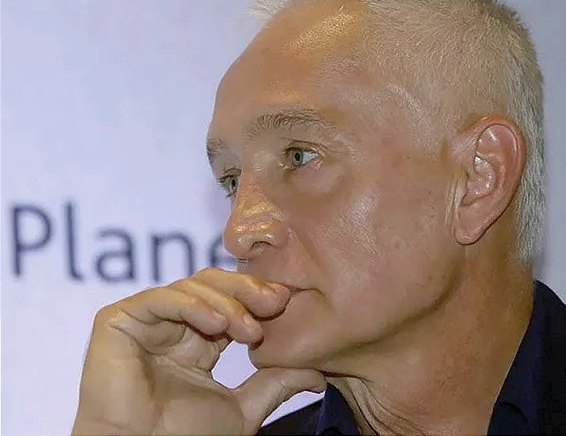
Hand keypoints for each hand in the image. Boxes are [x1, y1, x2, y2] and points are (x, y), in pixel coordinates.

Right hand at [71, 268, 325, 434]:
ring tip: (247, 329)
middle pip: (212, 285)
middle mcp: (173, 324)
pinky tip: (216, 323)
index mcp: (198, 339)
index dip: (256, 297)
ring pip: (190, 286)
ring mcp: (146, 320)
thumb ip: (275, 386)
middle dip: (246, 289)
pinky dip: (190, 304)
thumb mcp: (242, 409)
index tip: (285, 302)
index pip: (231, 302)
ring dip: (225, 301)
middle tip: (274, 303)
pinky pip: (159, 298)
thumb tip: (318, 376)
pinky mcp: (118, 320)